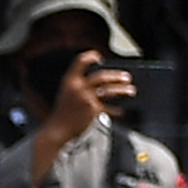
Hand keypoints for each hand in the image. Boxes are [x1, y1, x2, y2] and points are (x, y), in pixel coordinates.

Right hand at [32, 50, 133, 166]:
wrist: (57, 131)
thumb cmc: (63, 113)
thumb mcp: (68, 94)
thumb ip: (81, 85)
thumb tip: (103, 82)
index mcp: (69, 81)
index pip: (80, 61)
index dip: (91, 57)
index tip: (100, 58)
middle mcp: (77, 87)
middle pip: (102, 76)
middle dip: (117, 76)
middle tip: (127, 78)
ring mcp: (86, 98)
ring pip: (109, 89)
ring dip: (123, 90)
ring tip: (131, 90)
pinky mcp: (93, 109)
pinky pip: (109, 107)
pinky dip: (117, 110)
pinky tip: (122, 111)